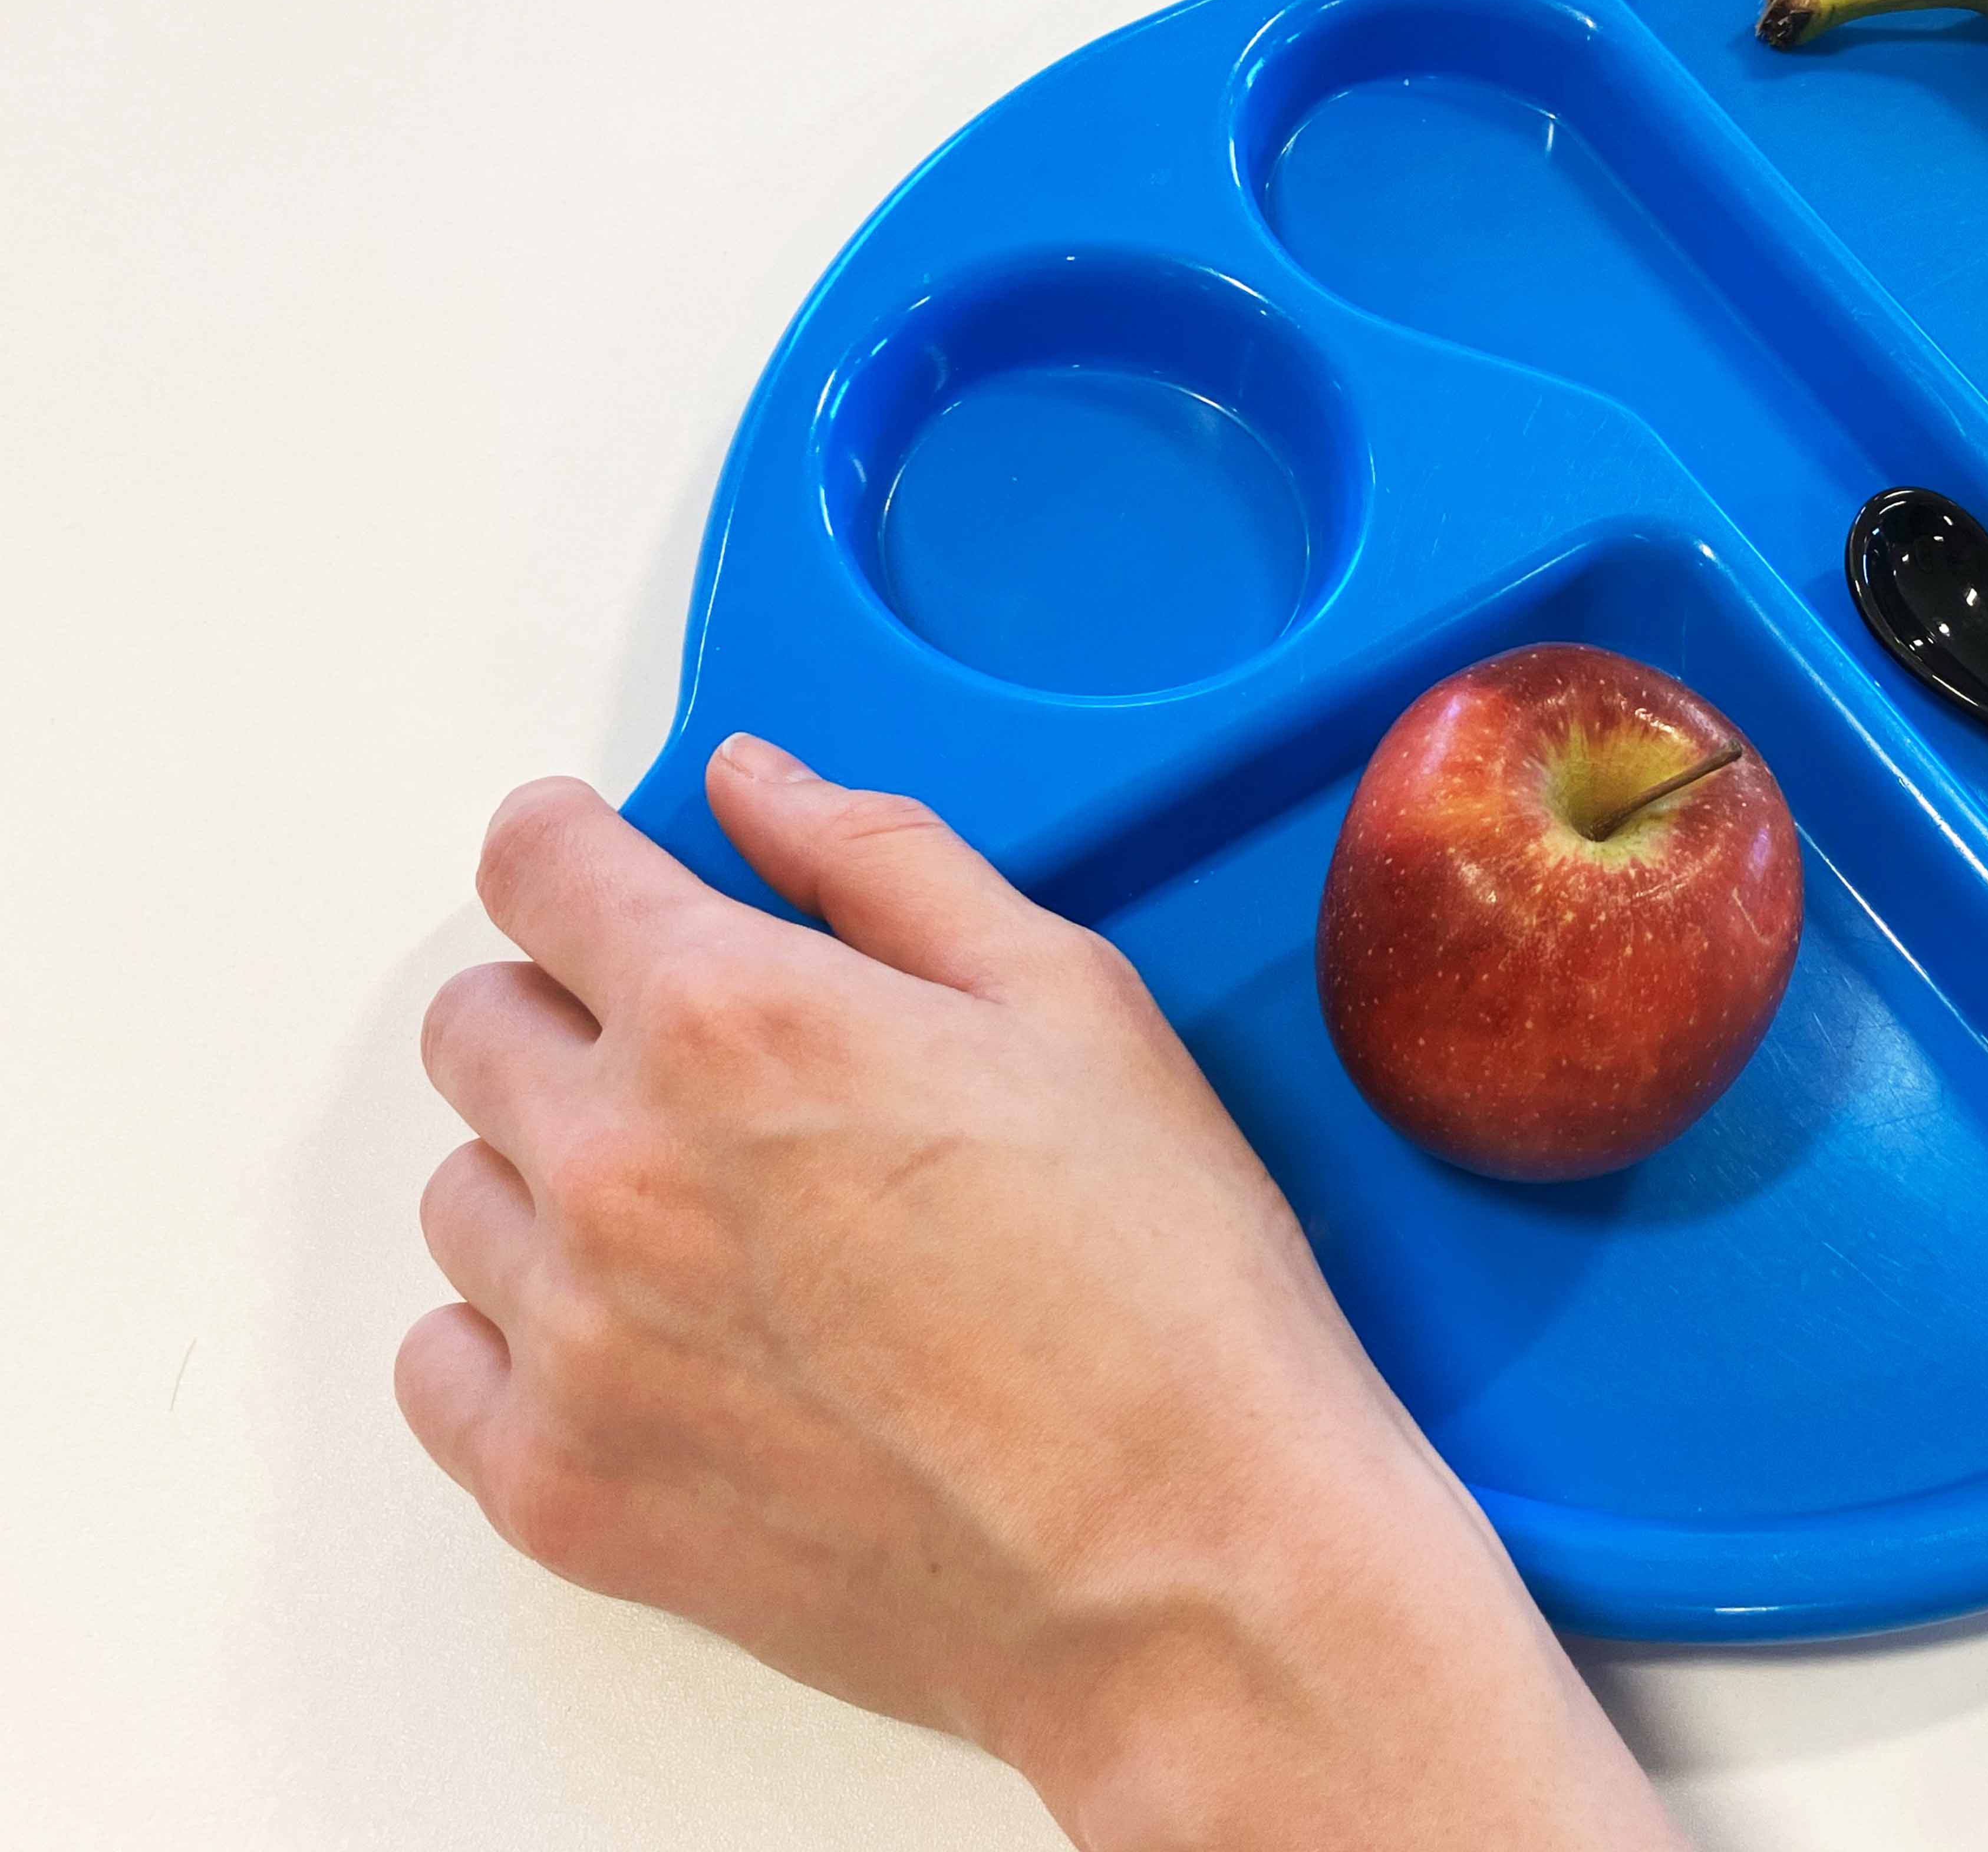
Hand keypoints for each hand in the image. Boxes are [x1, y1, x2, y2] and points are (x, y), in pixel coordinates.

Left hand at [400, 736, 1678, 1850]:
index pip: (535, 867)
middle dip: (573, 1012)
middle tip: (707, 1068)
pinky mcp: (564, 1491)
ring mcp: (572, 1342)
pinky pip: (445, 1369)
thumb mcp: (1075, 1003)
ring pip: (464, 1196)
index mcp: (733, 1015)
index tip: (592, 866)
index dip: (571, 847)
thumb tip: (759, 786)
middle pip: (478, 1027)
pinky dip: (517, 1340)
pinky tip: (652, 1342)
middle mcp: (615, 1165)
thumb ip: (888, 862)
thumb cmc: (1161, 1288)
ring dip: (553, 1179)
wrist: (1184, 1560)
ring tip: (715, 1227)